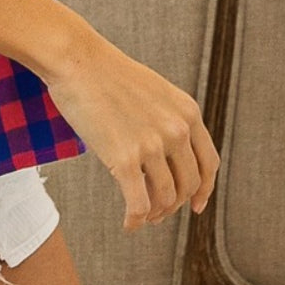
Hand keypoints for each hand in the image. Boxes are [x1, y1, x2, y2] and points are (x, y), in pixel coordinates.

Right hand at [42, 27, 220, 232]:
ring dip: (155, 214)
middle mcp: (176, 129)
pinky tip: (128, 224)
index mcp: (187, 112)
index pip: (208, 163)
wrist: (76, 60)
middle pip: (188, 185)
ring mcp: (152, 144)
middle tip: (159, 212)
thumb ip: (169, 120)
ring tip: (142, 216)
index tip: (196, 205)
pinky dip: (136, 220)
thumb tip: (169, 158)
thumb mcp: (154, 91)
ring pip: (165, 198)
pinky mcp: (125, 158)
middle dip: (175, 204)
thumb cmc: (106, 73)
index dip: (204, 190)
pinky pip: (139, 203)